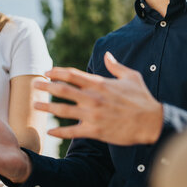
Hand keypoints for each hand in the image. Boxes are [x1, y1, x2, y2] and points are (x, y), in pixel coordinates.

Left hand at [34, 52, 163, 145]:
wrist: (151, 122)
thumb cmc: (143, 98)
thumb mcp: (131, 76)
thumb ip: (116, 66)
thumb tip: (107, 55)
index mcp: (100, 84)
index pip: (73, 74)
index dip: (57, 72)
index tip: (47, 72)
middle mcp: (93, 98)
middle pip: (63, 90)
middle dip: (46, 87)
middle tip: (34, 84)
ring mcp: (93, 115)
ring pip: (63, 111)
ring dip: (48, 108)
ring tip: (36, 106)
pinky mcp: (96, 131)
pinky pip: (73, 132)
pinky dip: (60, 132)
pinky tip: (51, 132)